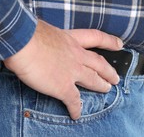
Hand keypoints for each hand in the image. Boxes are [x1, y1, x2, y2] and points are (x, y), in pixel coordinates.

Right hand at [3, 19, 122, 119]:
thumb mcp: (45, 28)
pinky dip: (76, 109)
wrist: (23, 42)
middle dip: (109, 71)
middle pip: (99, 63)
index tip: (119, 44)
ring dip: (101, 86)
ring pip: (93, 80)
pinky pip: (74, 101)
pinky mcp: (63, 87)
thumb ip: (50, 36)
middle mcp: (76, 55)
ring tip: (107, 89)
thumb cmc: (28, 32)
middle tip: (116, 77)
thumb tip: (42, 36)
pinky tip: (76, 114)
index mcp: (71, 38)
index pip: (96, 38)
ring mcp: (72, 71)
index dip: (110, 41)